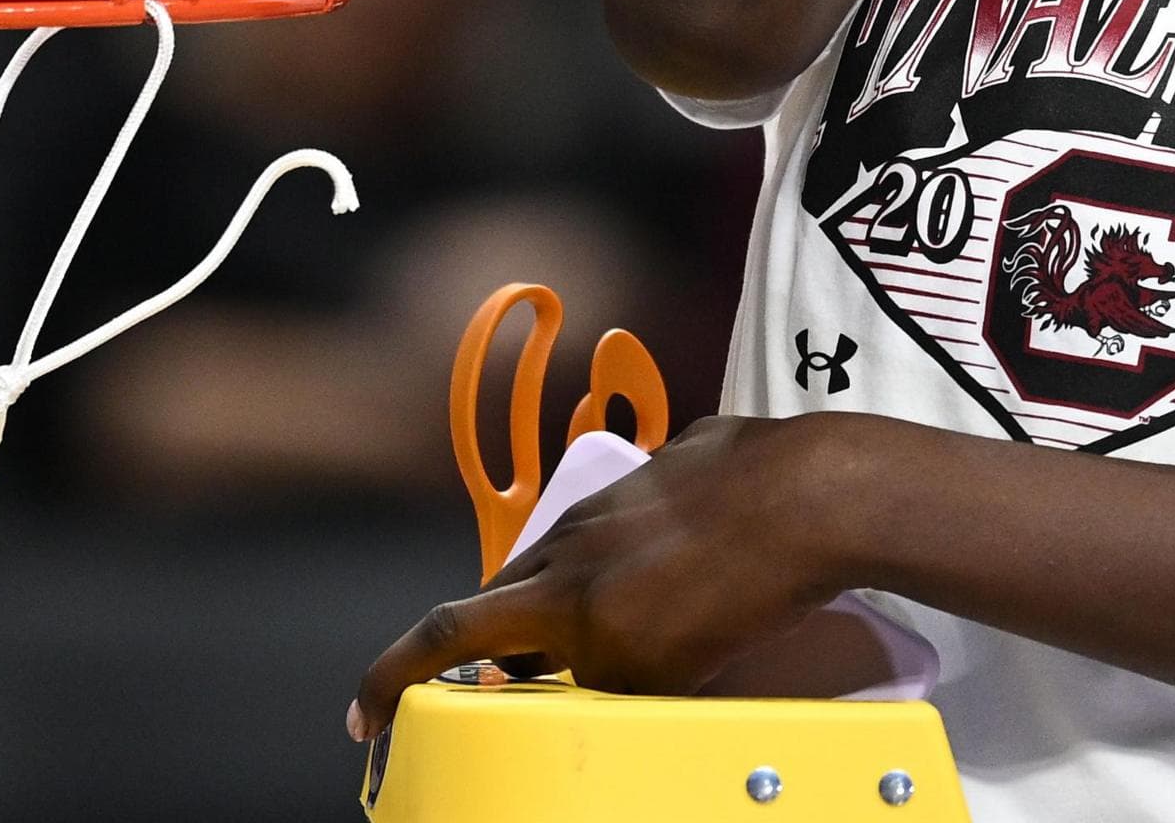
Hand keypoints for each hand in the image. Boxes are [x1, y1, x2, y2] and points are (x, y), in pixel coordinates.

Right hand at [350, 412, 869, 738]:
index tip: (364, 713)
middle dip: (508, 640)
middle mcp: (578, 533)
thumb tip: (576, 678)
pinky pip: (649, 511)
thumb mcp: (652, 675)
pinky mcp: (689, 461)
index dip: (394, 674)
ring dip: (582, 593)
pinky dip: (653, 548)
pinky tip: (702, 568)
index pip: (448, 633)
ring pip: (580, 549)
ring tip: (628, 626)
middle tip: (524, 679)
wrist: (811, 496)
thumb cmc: (732, 595)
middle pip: (514, 590)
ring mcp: (632, 488)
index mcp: (557, 592)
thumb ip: (597, 680)